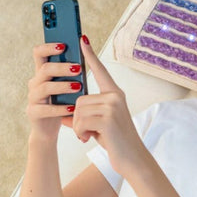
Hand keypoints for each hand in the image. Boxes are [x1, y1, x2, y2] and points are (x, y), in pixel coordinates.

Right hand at [27, 43, 83, 138]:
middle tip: (78, 68)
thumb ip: (73, 72)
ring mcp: (33, 98)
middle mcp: (35, 82)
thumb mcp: (69, 85)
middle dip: (62, 67)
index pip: (39, 53)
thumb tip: (87, 54)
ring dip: (62, 86)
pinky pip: (45, 109)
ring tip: (78, 87)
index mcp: (43, 73)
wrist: (50, 128)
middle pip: (45, 69)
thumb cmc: (63, 102)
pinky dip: (60, 108)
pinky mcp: (33, 112)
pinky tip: (72, 108)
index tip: (64, 45)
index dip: (49, 47)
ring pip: (44, 87)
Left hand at [72, 36, 147, 177]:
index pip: (101, 71)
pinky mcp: (108, 118)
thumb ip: (86, 113)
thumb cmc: (116, 140)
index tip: (82, 39)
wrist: (132, 158)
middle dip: (77, 118)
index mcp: (115, 94)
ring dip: (78, 127)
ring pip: (78, 110)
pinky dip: (80, 133)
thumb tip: (65, 112)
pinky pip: (80, 121)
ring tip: (89, 136)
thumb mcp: (100, 123)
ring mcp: (113, 106)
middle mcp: (115, 96)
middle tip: (86, 131)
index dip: (90, 56)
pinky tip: (87, 139)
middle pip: (80, 98)